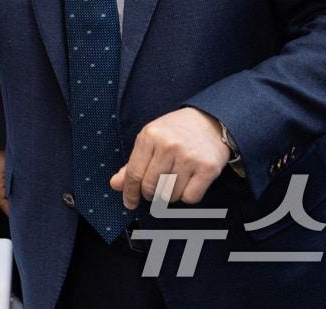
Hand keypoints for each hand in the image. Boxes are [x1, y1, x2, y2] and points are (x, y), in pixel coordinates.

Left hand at [108, 107, 228, 209]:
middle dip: (150, 194)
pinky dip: (187, 196)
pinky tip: (188, 182)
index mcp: (150, 136)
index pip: (134, 173)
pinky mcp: (208, 168)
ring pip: (170, 195)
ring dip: (169, 195)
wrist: (210, 122)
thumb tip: (115, 185)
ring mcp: (189, 157)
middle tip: (155, 189)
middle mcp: (169, 146)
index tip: (129, 203)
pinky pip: (190, 198)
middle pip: (151, 187)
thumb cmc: (175, 132)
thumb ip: (132, 163)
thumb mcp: (150, 139)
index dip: (130, 192)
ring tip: (173, 181)